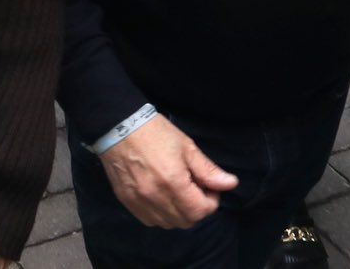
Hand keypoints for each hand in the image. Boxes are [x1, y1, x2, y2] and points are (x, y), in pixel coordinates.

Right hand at [98, 115, 236, 229]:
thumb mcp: (186, 147)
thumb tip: (231, 184)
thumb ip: (208, 170)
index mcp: (173, 182)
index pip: (201, 211)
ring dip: (179, 213)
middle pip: (187, 221)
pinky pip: (150, 221)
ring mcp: (139, 202)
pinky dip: (161, 214)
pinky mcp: (127, 202)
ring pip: (169, 224)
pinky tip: (161, 196)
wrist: (118, 126)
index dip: (211, 201)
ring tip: (178, 192)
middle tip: (195, 188)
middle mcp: (156, 198)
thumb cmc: (155, 132)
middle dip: (197, 208)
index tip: (208, 186)